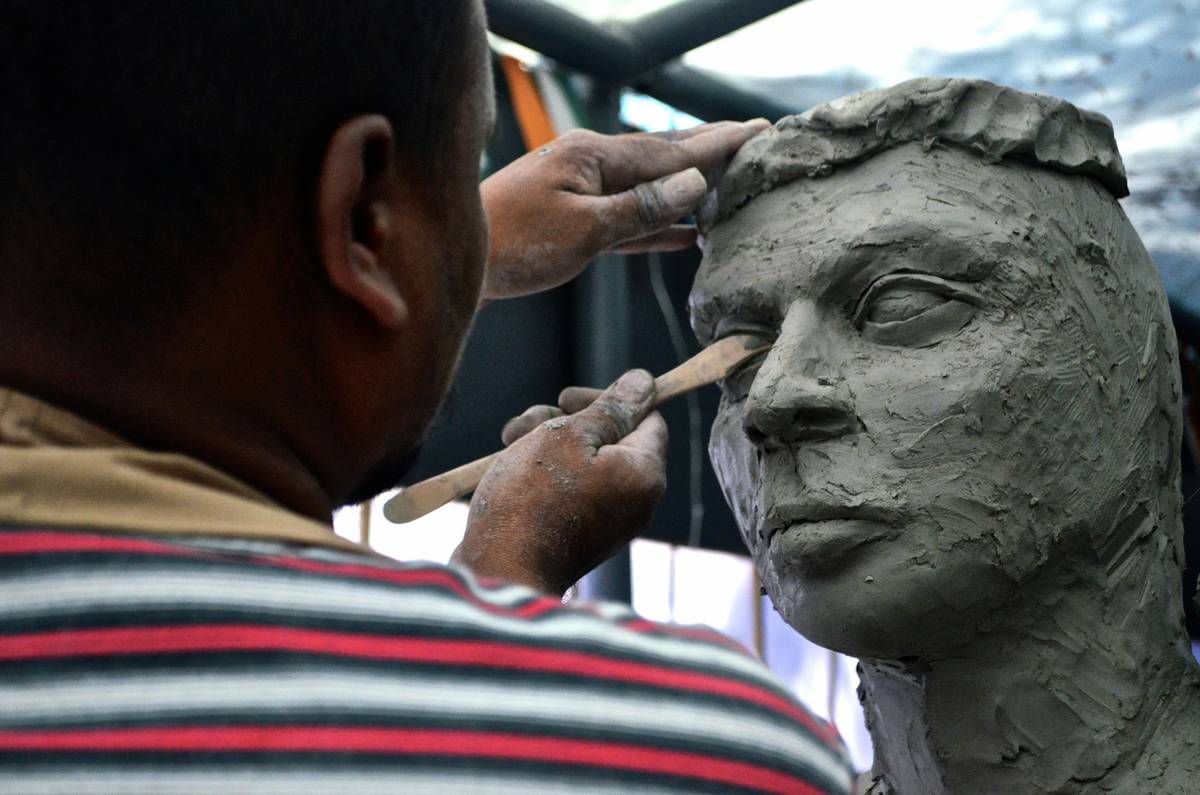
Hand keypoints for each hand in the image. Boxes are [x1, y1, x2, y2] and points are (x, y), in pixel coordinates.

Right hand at [452, 370, 667, 595]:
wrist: (500, 570)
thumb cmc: (533, 499)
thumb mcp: (569, 436)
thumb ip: (610, 407)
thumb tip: (645, 383)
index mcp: (644, 474)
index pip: (647, 417)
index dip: (609, 399)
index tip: (566, 399)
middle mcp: (635, 501)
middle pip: (611, 439)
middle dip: (566, 422)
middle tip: (528, 422)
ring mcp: (608, 522)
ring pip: (585, 462)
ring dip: (546, 443)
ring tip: (508, 444)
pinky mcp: (580, 536)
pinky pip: (572, 491)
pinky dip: (544, 474)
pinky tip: (509, 470)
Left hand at [479, 119, 769, 301]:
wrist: (456, 262)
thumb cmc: (513, 245)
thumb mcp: (584, 229)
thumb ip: (641, 208)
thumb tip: (692, 183)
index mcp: (594, 156)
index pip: (669, 149)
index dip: (717, 143)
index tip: (758, 131)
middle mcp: (589, 164)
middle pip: (662, 157)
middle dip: (708, 151)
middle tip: (753, 139)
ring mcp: (580, 190)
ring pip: (648, 187)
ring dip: (688, 187)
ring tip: (728, 183)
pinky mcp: (572, 219)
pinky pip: (628, 217)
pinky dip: (659, 222)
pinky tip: (684, 232)